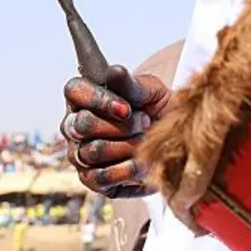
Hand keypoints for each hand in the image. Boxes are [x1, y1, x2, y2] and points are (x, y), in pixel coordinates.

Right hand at [60, 65, 171, 197]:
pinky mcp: (91, 179)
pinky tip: (143, 164)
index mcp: (85, 98)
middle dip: (121, 126)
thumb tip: (115, 71)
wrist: (176, 142)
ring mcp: (79, 153)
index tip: (127, 108)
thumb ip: (131, 84)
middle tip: (145, 123)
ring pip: (92, 151)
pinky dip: (127, 170)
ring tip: (146, 142)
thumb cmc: (158, 111)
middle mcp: (74, 125)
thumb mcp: (151, 92)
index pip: (74, 90)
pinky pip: (100, 177)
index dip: (98, 99)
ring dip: (128, 147)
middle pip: (82, 124)